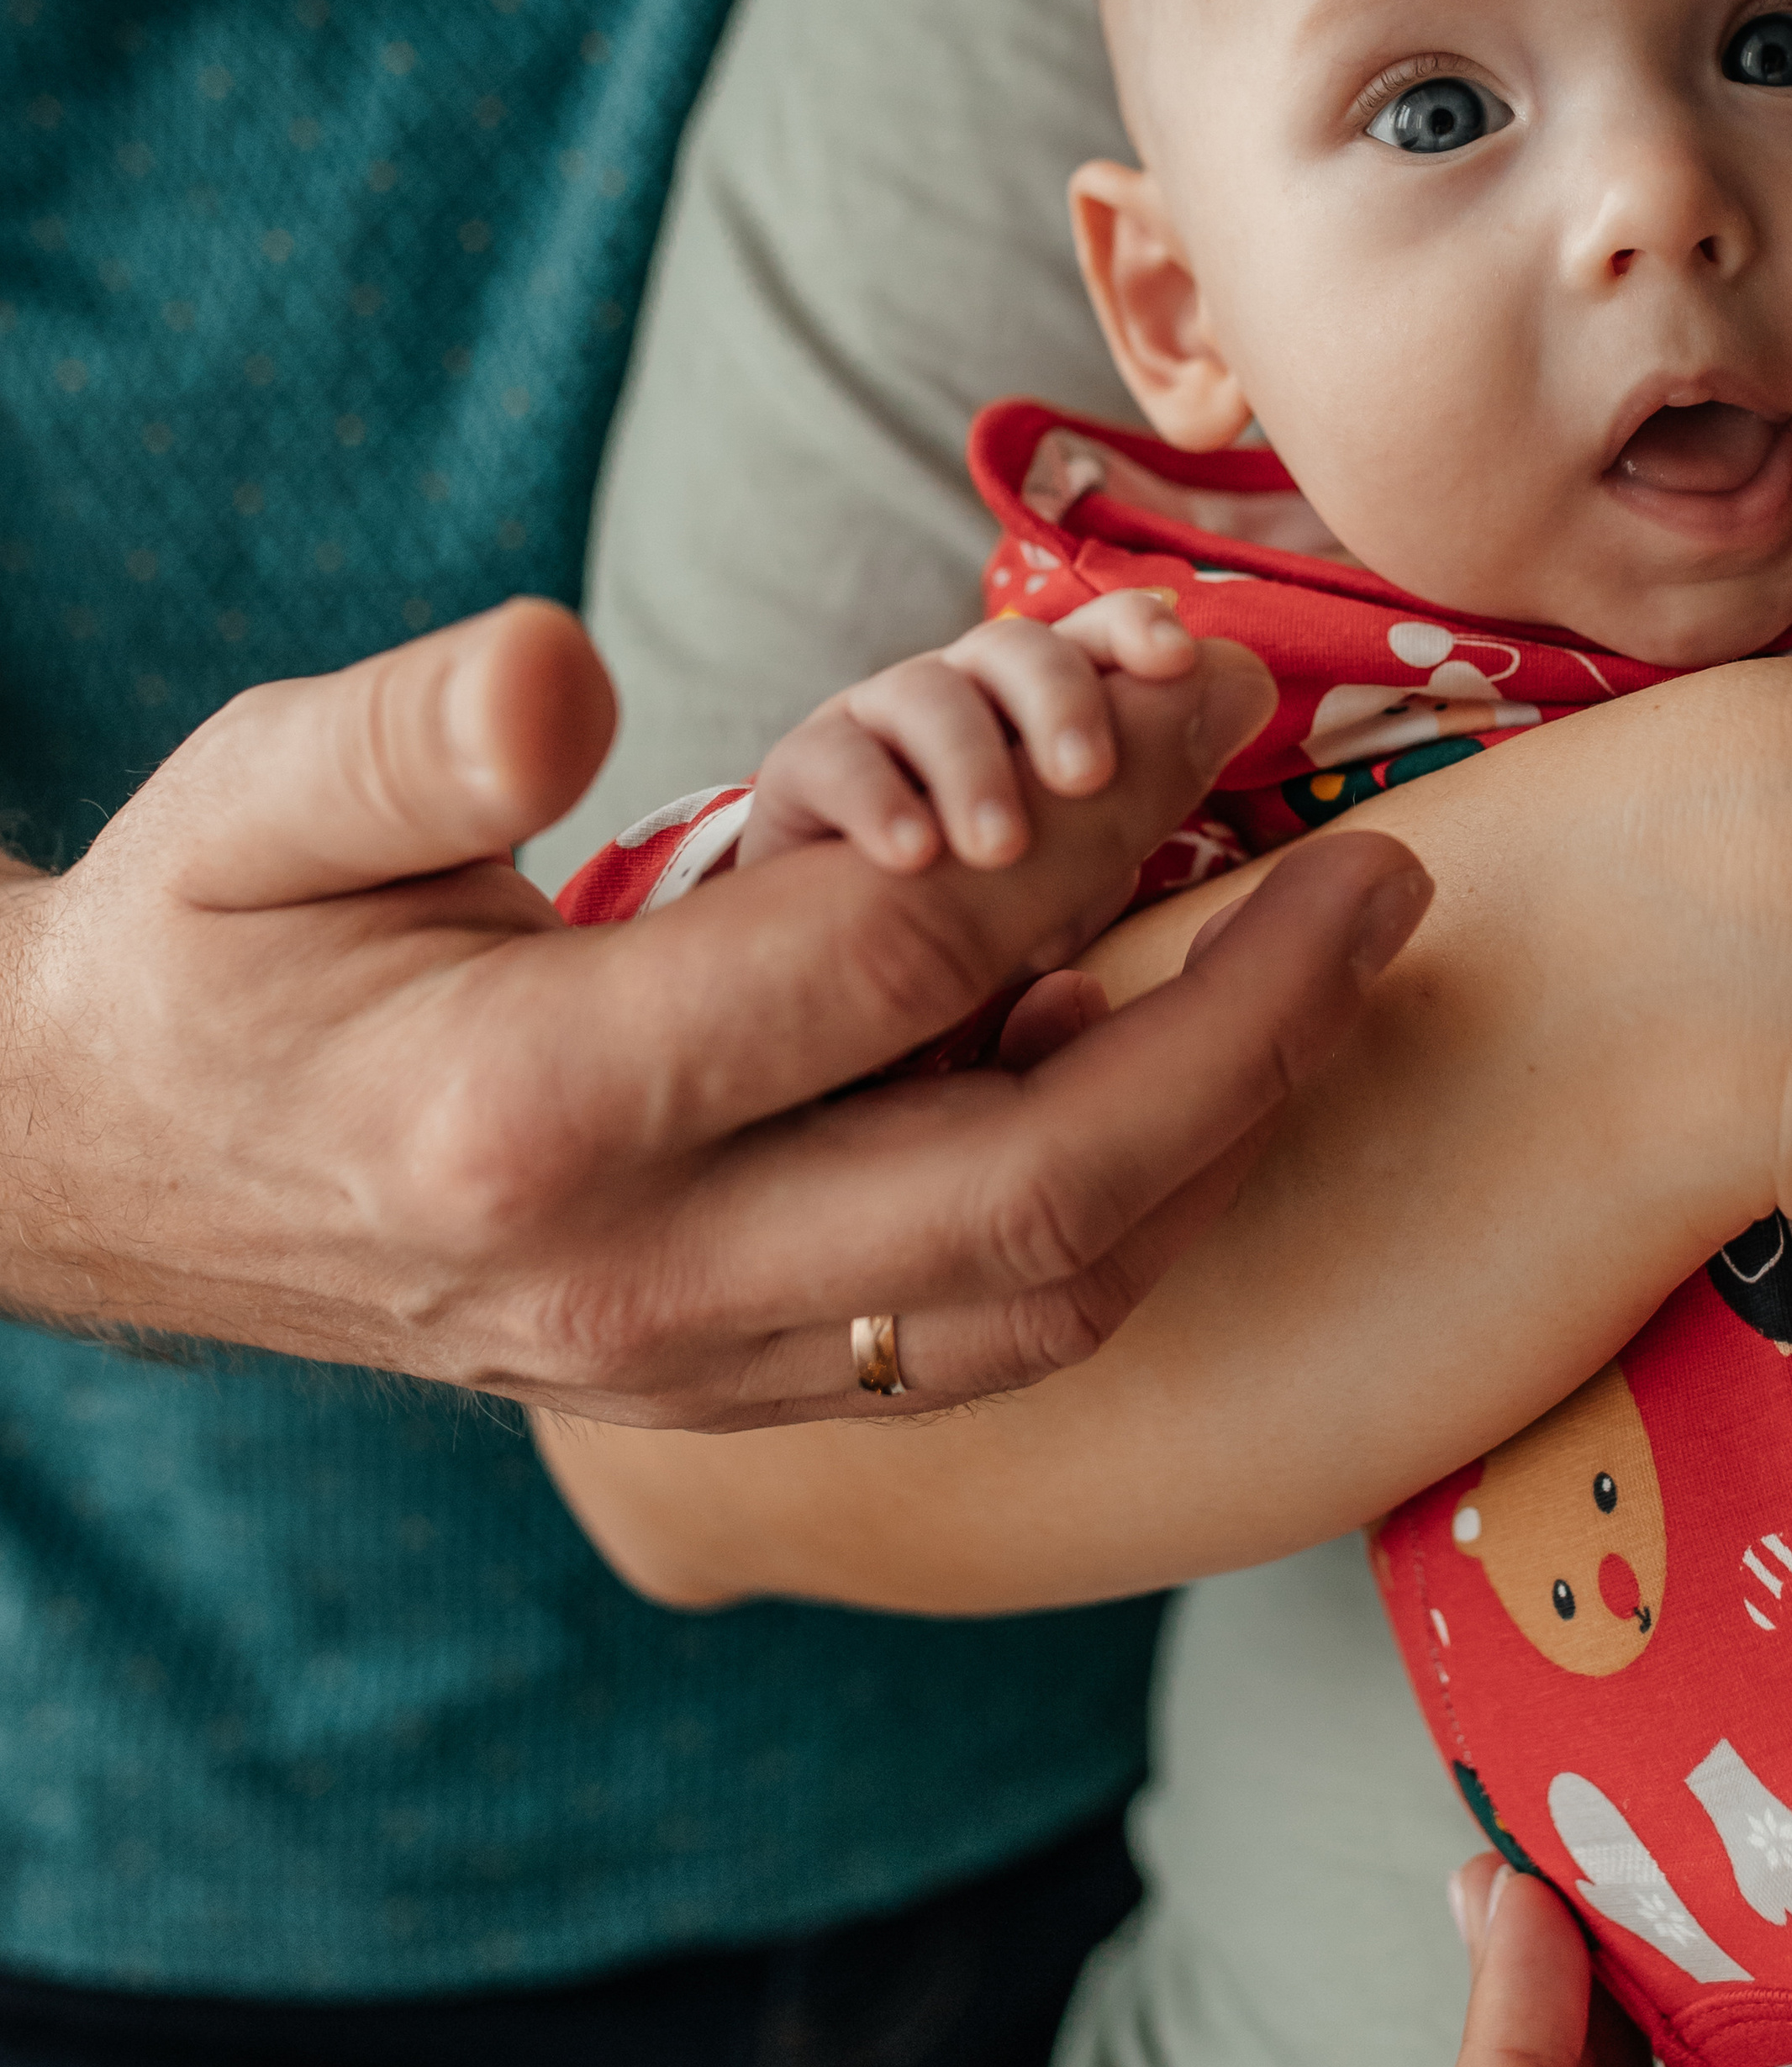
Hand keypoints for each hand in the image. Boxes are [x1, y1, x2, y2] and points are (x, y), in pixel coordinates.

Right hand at [0, 598, 1428, 1421]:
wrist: (103, 1177)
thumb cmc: (197, 955)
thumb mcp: (253, 801)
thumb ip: (412, 738)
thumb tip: (566, 669)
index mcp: (524, 1111)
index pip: (893, 966)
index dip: (1085, 826)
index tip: (1210, 705)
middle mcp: (631, 1278)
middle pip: (1034, 1190)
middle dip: (1251, 1036)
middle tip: (1388, 891)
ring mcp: (682, 1367)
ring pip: (1033, 1298)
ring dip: (1213, 1144)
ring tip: (1322, 977)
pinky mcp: (715, 1396)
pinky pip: (972, 1337)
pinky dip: (1108, 1219)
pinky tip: (1165, 1084)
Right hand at [736, 592, 1199, 872]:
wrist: (845, 953)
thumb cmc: (989, 899)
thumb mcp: (1085, 855)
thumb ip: (1152, 782)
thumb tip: (1245, 690)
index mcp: (1047, 708)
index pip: (1101, 640)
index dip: (1138, 630)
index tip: (1176, 658)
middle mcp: (970, 696)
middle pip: (1016, 649)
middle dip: (1060, 699)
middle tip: (1086, 776)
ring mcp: (884, 726)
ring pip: (927, 692)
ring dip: (973, 765)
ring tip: (996, 848)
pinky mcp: (806, 772)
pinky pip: (836, 758)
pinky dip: (879, 800)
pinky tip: (912, 855)